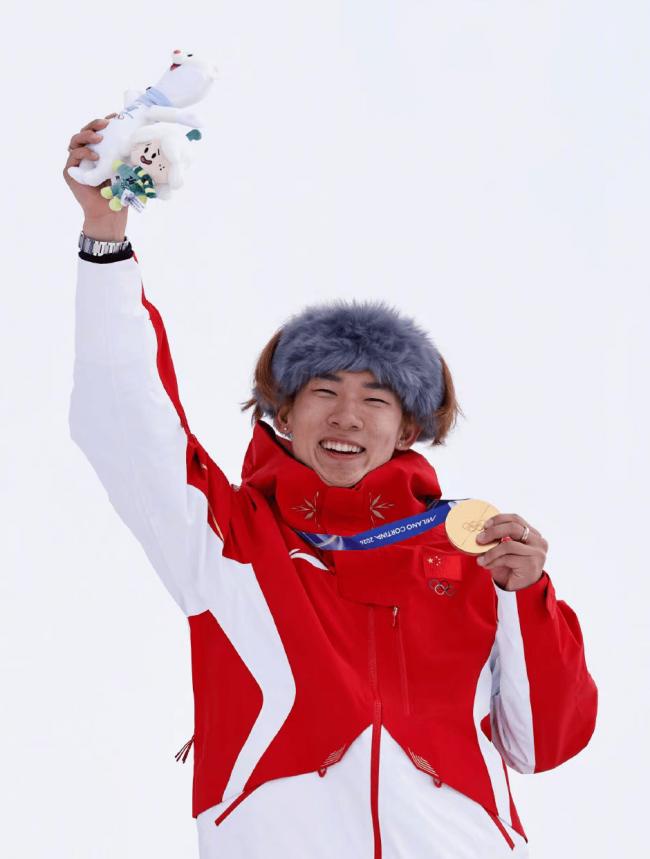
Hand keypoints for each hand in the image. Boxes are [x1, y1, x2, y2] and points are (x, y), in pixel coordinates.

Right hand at [62, 114, 127, 239]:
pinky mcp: (70, 171)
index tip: (116, 116)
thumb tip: (141, 139)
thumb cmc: (120, 193)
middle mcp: (85, 154)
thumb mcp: (126, 169)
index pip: (99, 131)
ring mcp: (76, 162)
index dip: (105, 121)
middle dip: (95, 124)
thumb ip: (126, 155)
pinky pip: (73, 155)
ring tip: (98, 138)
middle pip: (85, 131)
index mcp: (99, 151)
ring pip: (76, 140)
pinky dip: (83, 152)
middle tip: (106, 124)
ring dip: (87, 135)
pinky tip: (94, 155)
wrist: (110, 214)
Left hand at [475, 513, 546, 590]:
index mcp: (533, 534)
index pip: (516, 519)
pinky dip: (493, 561)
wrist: (520, 590)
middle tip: (479, 539)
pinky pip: (506, 559)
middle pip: (513, 528)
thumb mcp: (506, 549)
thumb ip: (500, 538)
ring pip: (508, 545)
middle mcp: (538, 542)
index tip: (485, 525)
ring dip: (490, 552)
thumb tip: (482, 532)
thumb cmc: (512, 567)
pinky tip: (486, 565)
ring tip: (481, 558)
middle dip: (493, 532)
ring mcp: (536, 553)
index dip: (499, 519)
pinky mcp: (531, 565)